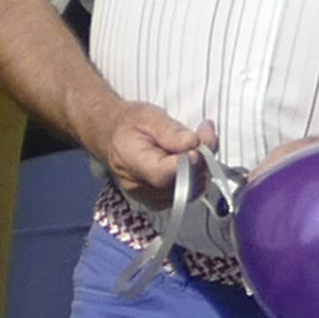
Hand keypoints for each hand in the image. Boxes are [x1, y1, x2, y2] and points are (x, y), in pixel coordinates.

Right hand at [94, 103, 214, 207]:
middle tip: (205, 134)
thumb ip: (171, 131)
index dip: (187, 164)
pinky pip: (187, 193)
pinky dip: (196, 176)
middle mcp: (138, 186)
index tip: (199, 147)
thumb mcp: (149, 116)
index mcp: (131, 161)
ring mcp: (149, 197)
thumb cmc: (130, 125)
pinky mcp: (159, 200)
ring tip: (198, 142)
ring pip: (189, 191)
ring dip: (202, 168)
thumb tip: (192, 143)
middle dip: (201, 162)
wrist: (113, 137)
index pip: (162, 174)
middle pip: (181, 185)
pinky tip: (193, 158)